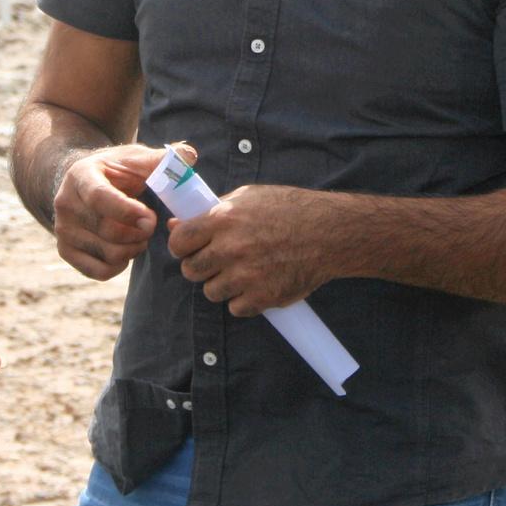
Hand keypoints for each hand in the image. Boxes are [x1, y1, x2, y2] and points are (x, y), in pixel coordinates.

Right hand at [53, 143, 179, 279]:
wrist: (84, 184)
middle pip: (107, 230)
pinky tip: (126, 250)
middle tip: (151, 225)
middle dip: (139, 232)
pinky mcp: (65, 250)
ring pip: (107, 253)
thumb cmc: (117, 170)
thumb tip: (189, 156)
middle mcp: (65, 203)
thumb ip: (162, 159)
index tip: (151, 218)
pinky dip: (119, 265)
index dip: (127, 211)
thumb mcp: (136, 158)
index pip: (99, 198)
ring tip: (140, 235)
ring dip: (134, 249)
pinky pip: (97, 271)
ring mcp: (62, 229)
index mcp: (81, 175)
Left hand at [168, 184, 343, 315]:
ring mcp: (246, 275)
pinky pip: (236, 307)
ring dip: (223, 284)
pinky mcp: (263, 297)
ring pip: (211, 292)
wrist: (329, 232)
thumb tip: (176, 224)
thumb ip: (212, 211)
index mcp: (224, 219)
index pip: (179, 241)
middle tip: (219, 260)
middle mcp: (231, 248)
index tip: (189, 247)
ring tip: (243, 271)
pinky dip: (244, 300)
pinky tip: (258, 283)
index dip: (181, 246)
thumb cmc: (289, 209)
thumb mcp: (249, 198)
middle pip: (191, 270)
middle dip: (201, 267)